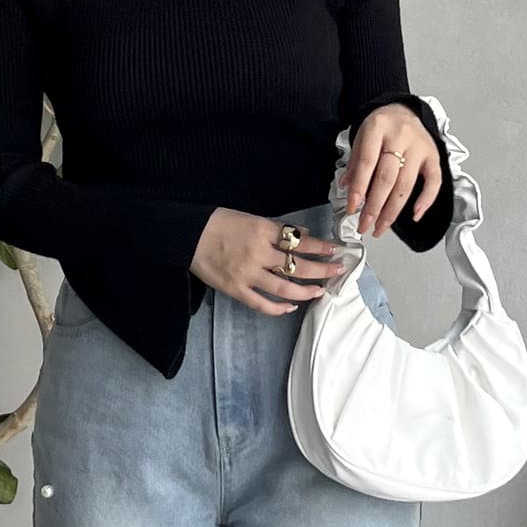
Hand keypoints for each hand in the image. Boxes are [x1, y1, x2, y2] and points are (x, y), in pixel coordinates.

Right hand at [189, 209, 345, 314]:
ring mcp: (247, 274)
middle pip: (298, 265)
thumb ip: (277, 229)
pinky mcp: (236, 290)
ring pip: (285, 287)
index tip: (334, 249)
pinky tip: (291, 307)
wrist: (188, 236)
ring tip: (320, 291)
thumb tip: (304, 236)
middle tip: (337, 270)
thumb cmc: (219, 223)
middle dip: (321, 269)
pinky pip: (262, 303)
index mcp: (262, 230)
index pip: (299, 241)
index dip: (320, 246)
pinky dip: (278, 308)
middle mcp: (258, 253)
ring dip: (306, 290)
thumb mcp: (250, 218)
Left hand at [344, 103, 442, 237]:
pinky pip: (434, 181)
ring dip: (392, 211)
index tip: (352, 208)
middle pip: (387, 178)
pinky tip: (414, 215)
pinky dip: (426, 200)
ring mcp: (419, 146)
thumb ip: (355, 164)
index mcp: (378, 128)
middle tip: (365, 225)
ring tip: (380, 227)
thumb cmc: (381, 127)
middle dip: (374, 207)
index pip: (367, 163)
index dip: (358, 189)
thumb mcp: (361, 138)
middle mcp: (401, 136)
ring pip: (406, 184)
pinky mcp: (433, 155)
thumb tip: (347, 189)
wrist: (402, 110)